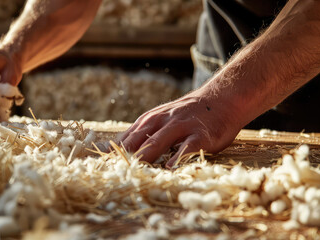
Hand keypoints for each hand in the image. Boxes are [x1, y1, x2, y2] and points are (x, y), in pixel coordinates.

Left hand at [119, 90, 243, 167]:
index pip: (126, 138)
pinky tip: (170, 168)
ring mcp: (181, 127)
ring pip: (159, 141)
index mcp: (149, 120)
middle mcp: (162, 122)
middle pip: (138, 140)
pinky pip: (187, 147)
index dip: (112, 153)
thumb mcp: (159, 120)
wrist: (221, 99)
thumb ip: (139, 135)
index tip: (98, 168)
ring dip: (146, 155)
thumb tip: (108, 150)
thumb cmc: (186, 115)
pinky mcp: (200, 135)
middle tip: (111, 172)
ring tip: (134, 170)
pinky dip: (178, 156)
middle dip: (124, 156)